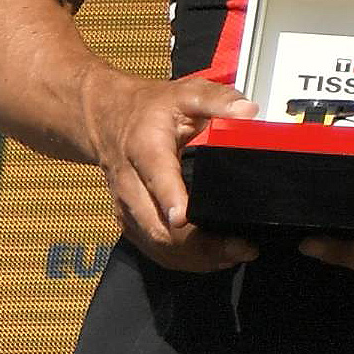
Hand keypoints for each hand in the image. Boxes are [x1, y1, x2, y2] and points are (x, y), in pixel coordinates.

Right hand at [85, 72, 256, 270]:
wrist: (106, 119)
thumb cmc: (152, 108)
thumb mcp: (186, 93)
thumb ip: (218, 100)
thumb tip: (248, 112)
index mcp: (145, 149)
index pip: (156, 177)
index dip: (170, 198)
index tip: (185, 217)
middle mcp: (130, 183)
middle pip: (157, 223)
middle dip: (197, 242)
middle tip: (239, 247)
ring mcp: (128, 207)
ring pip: (155, 242)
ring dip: (193, 257)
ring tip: (234, 255)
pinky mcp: (130, 221)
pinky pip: (153, 249)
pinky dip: (182, 260)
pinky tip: (212, 260)